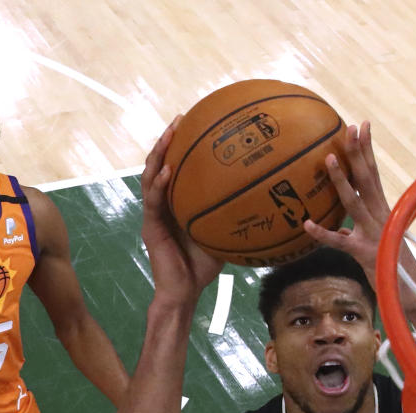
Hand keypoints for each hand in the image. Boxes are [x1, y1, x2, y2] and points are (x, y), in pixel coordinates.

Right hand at [141, 117, 223, 305]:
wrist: (184, 292)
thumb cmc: (203, 267)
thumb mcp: (224, 235)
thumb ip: (234, 216)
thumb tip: (266, 200)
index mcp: (176, 204)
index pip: (176, 168)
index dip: (181, 146)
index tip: (195, 123)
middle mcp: (162, 204)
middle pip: (160, 164)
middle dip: (168, 140)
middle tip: (181, 118)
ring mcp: (154, 215)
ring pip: (150, 176)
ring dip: (159, 154)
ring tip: (169, 134)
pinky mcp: (150, 226)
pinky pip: (153, 201)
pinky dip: (159, 184)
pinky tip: (167, 170)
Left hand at [303, 121, 389, 271]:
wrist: (409, 288)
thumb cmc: (389, 261)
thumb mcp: (375, 237)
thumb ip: (359, 226)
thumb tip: (343, 220)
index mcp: (381, 208)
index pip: (373, 173)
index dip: (367, 149)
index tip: (362, 125)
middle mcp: (379, 215)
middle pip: (367, 178)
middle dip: (358, 152)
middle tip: (350, 127)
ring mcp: (372, 232)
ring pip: (354, 202)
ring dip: (341, 180)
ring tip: (329, 159)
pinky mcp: (363, 252)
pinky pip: (339, 242)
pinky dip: (322, 233)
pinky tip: (306, 225)